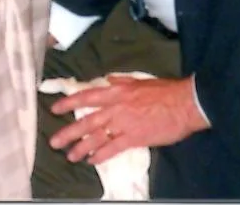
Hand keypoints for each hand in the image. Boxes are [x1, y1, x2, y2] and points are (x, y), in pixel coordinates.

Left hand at [48, 74, 207, 165]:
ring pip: (96, 137)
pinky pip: (113, 148)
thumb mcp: (139, 80)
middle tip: (54, 141)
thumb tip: (108, 79)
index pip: (86, 97)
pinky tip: (91, 160)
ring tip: (69, 156)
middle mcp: (115, 108)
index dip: (69, 103)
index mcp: (116, 91)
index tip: (55, 109)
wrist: (184, 103)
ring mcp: (124, 124)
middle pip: (87, 121)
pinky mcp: (134, 138)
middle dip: (68, 132)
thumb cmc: (165, 91)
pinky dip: (101, 155)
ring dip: (81, 147)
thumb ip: (121, 81)